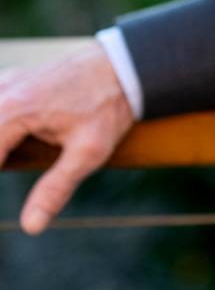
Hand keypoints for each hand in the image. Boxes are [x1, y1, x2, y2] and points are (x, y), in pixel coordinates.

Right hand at [0, 42, 135, 234]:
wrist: (128, 62)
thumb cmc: (110, 104)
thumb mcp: (89, 151)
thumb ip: (56, 188)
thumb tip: (31, 227)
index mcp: (14, 112)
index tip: (18, 172)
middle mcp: (3, 93)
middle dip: (1, 158)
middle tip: (20, 165)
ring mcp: (7, 83)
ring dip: (1, 146)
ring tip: (17, 158)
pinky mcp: (14, 81)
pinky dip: (2, 127)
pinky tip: (12, 145)